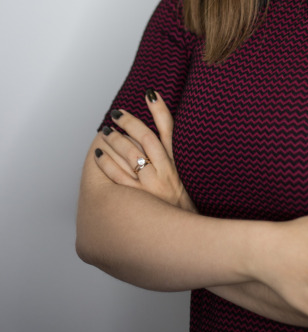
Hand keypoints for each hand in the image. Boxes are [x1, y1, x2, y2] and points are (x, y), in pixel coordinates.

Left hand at [93, 91, 196, 212]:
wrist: (184, 237)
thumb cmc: (181, 206)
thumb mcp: (184, 177)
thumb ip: (172, 156)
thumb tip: (161, 135)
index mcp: (177, 163)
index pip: (169, 129)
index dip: (160, 110)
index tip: (149, 93)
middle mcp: (165, 171)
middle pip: (146, 138)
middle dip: (130, 122)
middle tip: (117, 113)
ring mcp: (151, 185)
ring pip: (131, 154)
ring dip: (116, 139)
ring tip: (105, 130)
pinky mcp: (138, 200)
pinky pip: (118, 177)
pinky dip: (107, 163)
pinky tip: (99, 154)